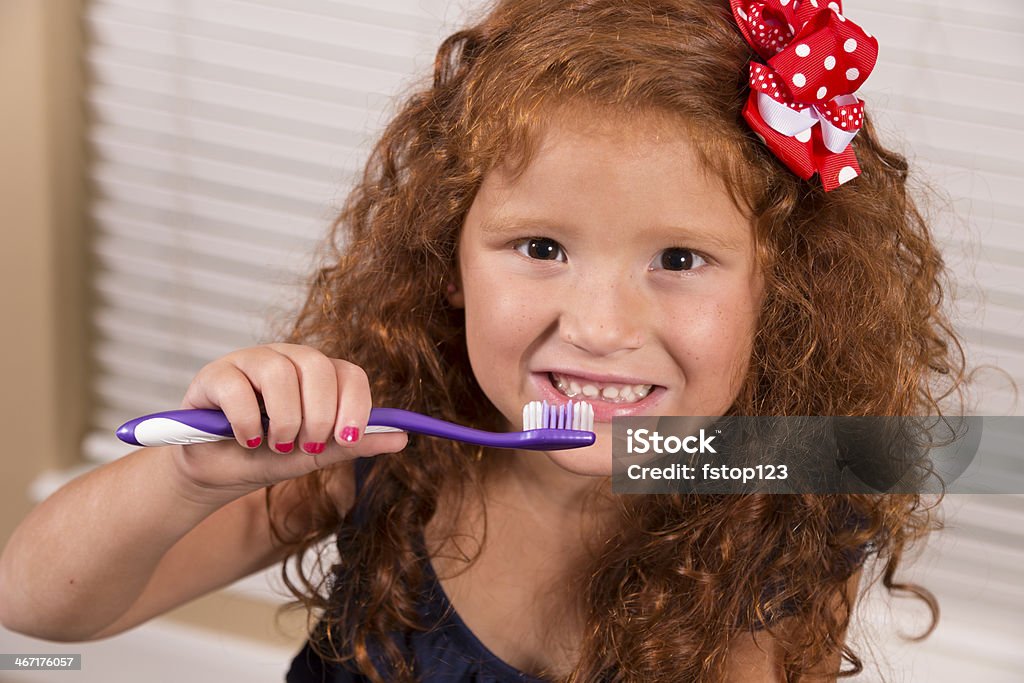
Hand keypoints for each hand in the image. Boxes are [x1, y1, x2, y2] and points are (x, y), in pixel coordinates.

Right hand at [168, 343, 406, 505]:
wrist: (218, 473)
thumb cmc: (268, 456)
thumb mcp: (316, 454)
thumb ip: (353, 443)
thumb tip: (402, 438)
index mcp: (317, 374)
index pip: (350, 373)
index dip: (354, 405)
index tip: (347, 439)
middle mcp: (287, 359)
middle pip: (317, 365)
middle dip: (320, 413)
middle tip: (309, 446)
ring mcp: (250, 361)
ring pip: (279, 373)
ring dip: (285, 419)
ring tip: (276, 445)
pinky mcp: (214, 374)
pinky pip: (238, 387)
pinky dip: (247, 421)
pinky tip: (248, 439)